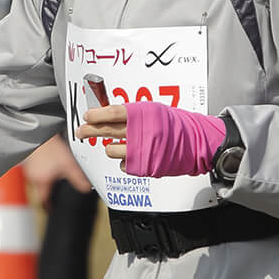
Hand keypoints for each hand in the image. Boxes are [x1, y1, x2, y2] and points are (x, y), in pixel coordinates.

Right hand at [22, 136, 91, 206]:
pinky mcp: (28, 159)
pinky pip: (34, 169)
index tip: (51, 209)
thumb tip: (85, 188)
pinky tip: (47, 163)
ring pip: (36, 179)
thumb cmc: (50, 147)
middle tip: (53, 191)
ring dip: (44, 179)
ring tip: (52, 175)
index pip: (43, 200)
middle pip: (39, 189)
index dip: (48, 206)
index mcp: (42, 181)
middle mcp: (33, 176)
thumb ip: (77, 178)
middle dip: (46, 191)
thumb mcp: (68, 165)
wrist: (39, 133)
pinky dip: (40, 170)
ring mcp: (29, 168)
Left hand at [85, 102, 226, 176]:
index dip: (96, 115)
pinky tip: (134, 156)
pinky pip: (123, 164)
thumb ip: (132, 114)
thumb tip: (108, 115)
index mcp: (143, 114)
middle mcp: (140, 132)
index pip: (112, 112)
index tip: (87, 116)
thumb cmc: (175, 126)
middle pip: (107, 130)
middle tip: (81, 130)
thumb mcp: (154, 111)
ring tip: (117, 145)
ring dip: (110, 148)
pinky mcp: (143, 166)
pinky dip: (125, 161)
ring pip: (111, 150)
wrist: (196, 144)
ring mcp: (141, 150)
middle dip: (90, 130)